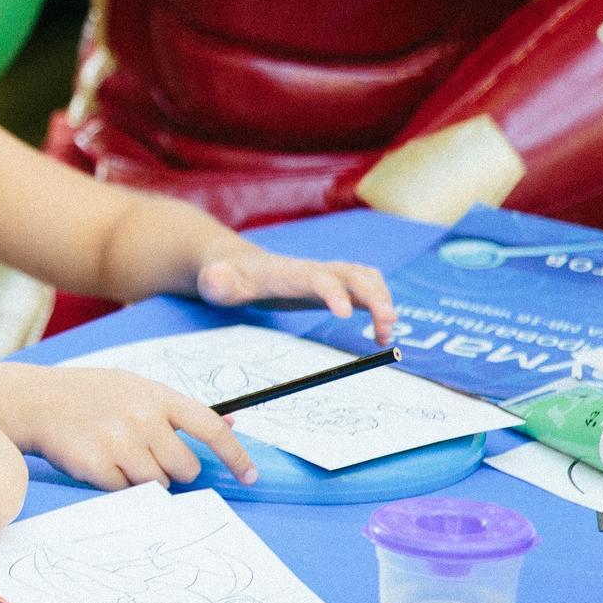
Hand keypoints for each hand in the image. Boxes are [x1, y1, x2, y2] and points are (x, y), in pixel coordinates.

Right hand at [0, 365, 256, 489]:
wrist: (35, 400)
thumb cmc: (89, 394)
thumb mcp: (135, 387)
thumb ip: (178, 408)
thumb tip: (232, 422)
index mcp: (157, 395)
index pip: (210, 428)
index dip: (235, 456)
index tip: (250, 476)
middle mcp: (142, 417)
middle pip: (186, 467)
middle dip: (174, 471)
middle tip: (149, 459)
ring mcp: (119, 442)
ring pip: (156, 484)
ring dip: (144, 480)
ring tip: (119, 457)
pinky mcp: (97, 464)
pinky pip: (124, 492)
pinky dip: (116, 484)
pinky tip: (98, 462)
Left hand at [197, 250, 396, 342]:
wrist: (234, 266)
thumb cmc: (225, 278)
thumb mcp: (215, 282)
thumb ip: (217, 281)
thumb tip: (217, 276)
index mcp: (287, 272)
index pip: (316, 277)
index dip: (333, 292)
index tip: (345, 315)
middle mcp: (313, 269)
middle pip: (352, 275)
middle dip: (373, 295)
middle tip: (388, 323)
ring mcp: (325, 275)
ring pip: (365, 279)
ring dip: (382, 301)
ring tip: (386, 335)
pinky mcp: (331, 287)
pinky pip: (363, 292)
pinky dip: (378, 308)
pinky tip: (381, 335)